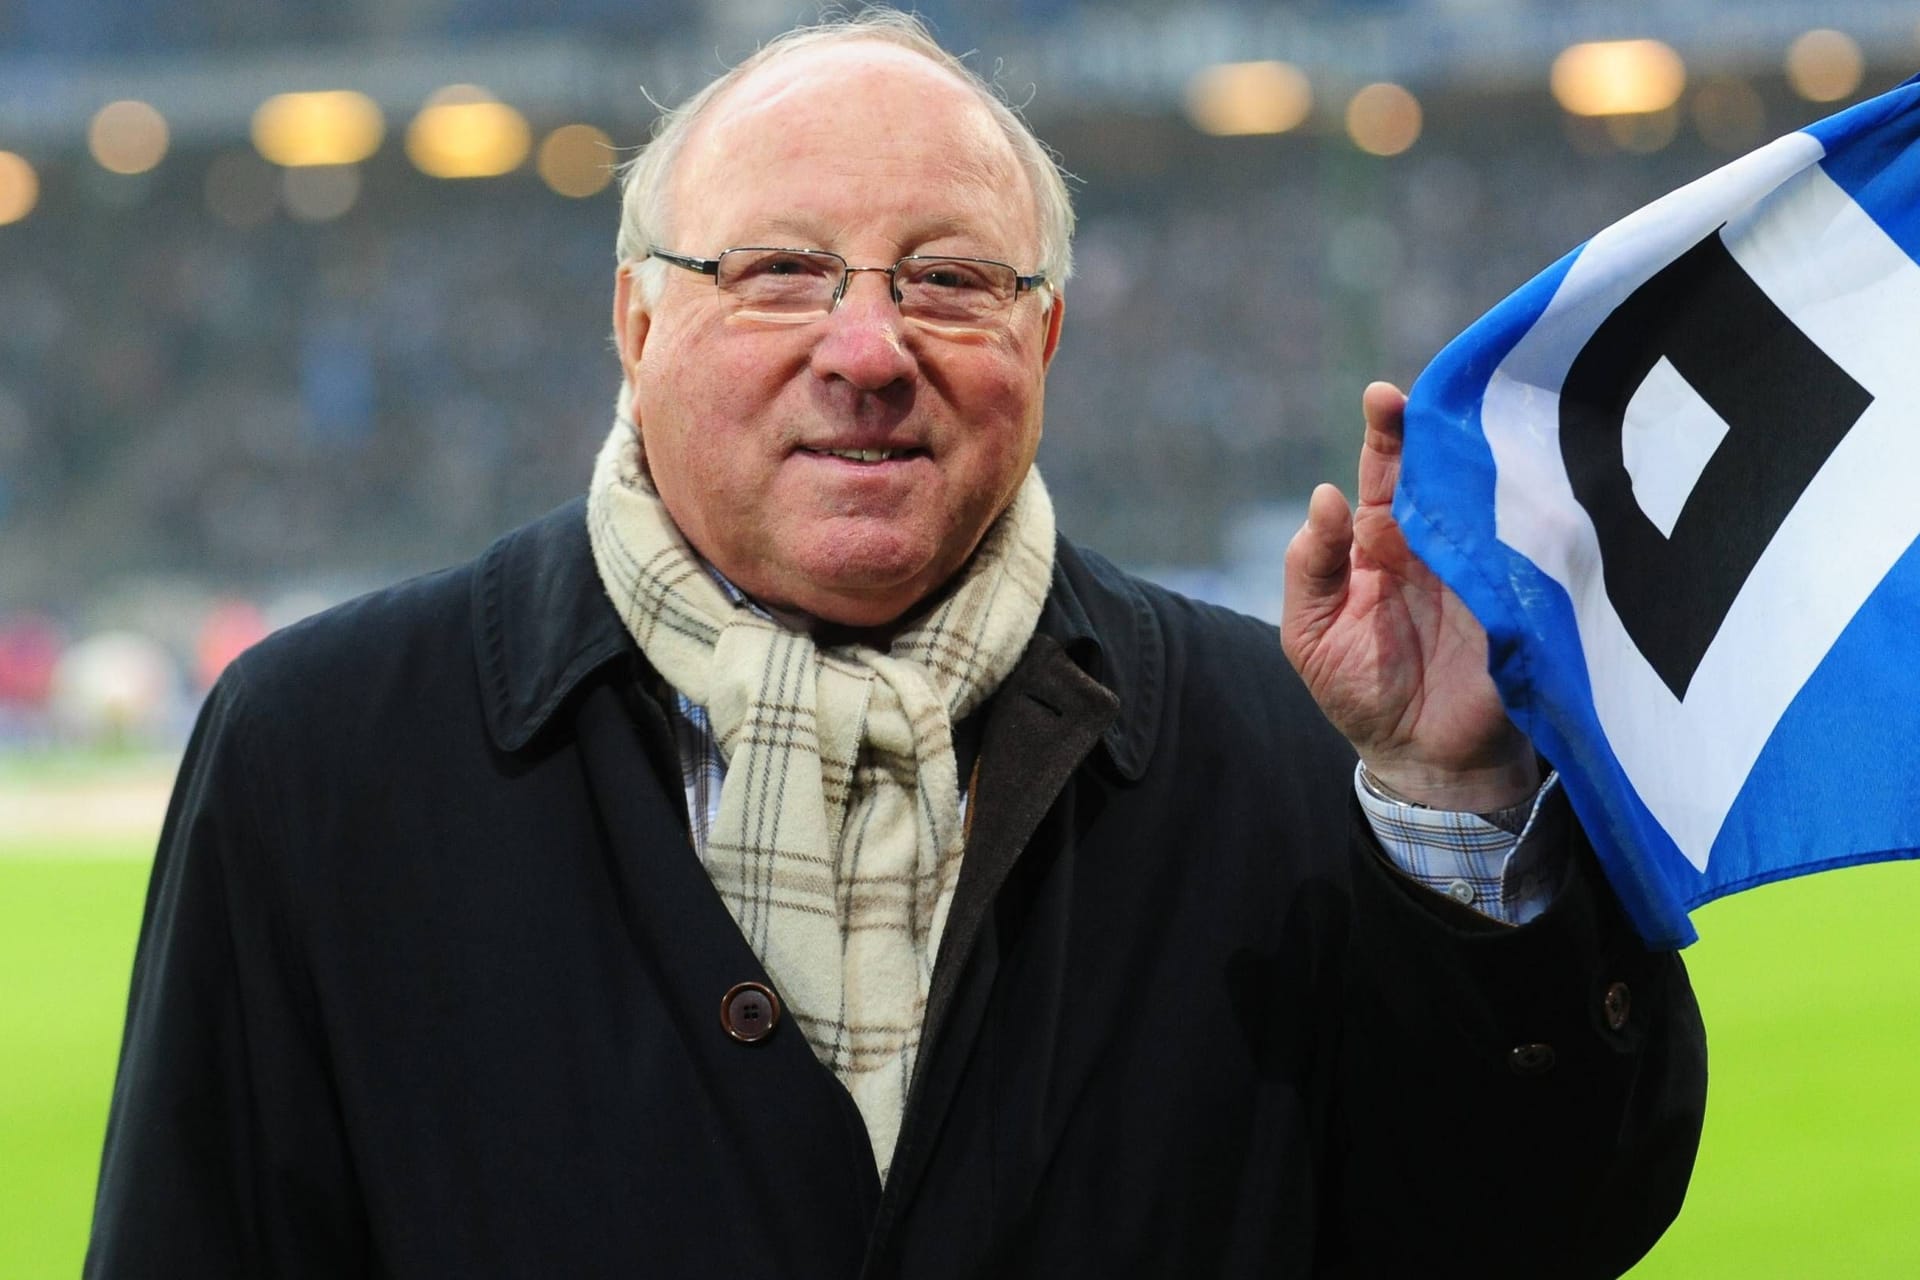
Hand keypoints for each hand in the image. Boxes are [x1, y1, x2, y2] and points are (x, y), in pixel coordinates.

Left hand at [1280, 382, 1538, 811]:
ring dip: (1488, 462)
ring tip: (1481, 425)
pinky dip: (1529, 519)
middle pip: (1444, 468)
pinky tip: (1528, 486)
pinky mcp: (1524, 597)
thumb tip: (1325, 497)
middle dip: (1442, 426)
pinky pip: (1530, 549)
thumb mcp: (1311, 634)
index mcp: (1383, 540)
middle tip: (1439, 393)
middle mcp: (1437, 540)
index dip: (1387, 431)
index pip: (1386, 470)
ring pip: (1491, 496)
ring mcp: (1485, 564)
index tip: (1383, 395)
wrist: (1424, 762)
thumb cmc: (1363, 692)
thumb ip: (1310, 567)